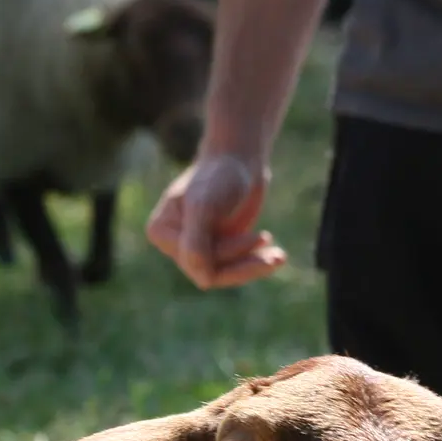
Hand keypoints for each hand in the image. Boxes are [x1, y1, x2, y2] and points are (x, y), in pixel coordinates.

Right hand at [144, 152, 286, 289]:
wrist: (240, 158)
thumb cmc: (219, 175)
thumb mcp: (206, 206)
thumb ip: (198, 242)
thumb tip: (203, 282)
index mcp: (161, 232)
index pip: (197, 263)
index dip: (229, 254)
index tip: (260, 235)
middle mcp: (175, 243)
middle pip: (213, 271)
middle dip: (247, 266)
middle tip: (279, 257)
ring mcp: (197, 245)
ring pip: (227, 272)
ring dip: (255, 266)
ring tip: (280, 257)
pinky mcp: (218, 245)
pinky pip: (236, 264)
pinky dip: (257, 261)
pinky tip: (278, 256)